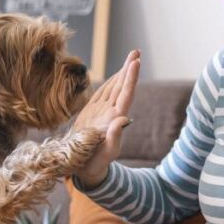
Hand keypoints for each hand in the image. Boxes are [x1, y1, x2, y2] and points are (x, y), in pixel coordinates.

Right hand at [72, 50, 140, 187]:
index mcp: (114, 119)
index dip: (131, 78)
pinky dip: (109, 83)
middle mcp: (111, 113)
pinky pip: (103, 94)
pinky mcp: (93, 114)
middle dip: (129, 68)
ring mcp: (103, 113)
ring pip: (114, 88)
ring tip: (131, 58)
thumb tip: (124, 119)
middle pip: (122, 87)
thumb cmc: (95, 164)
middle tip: (137, 52)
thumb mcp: (105, 153)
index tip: (136, 62)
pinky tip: (114, 77)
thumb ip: (114, 137)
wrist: (86, 171)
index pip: (126, 94)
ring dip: (122, 73)